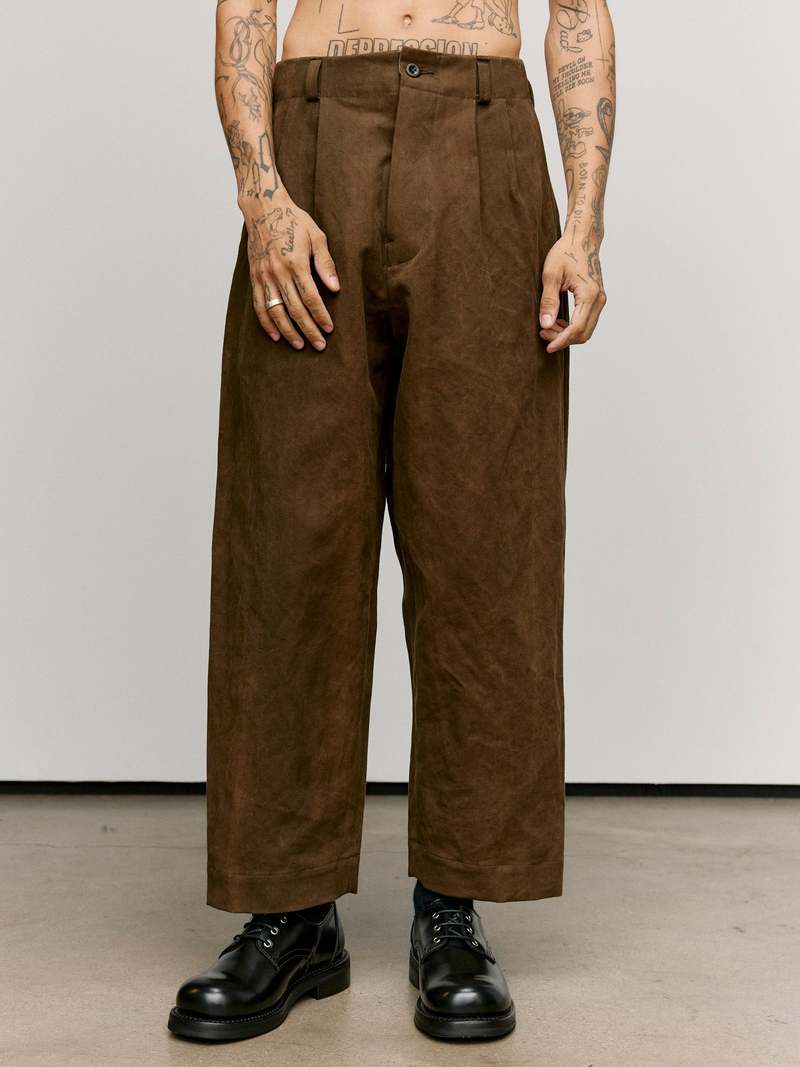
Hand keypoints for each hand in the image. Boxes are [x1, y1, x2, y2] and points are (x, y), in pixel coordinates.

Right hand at [240, 191, 339, 349]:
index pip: (311, 298)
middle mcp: (278, 272)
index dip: (320, 316)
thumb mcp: (317, 236)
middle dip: (308, 330)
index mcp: (296, 263)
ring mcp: (264, 276)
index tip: (329, 329)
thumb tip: (335, 288)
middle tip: (319, 345)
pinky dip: (267, 323)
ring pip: (276, 312)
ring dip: (288, 331)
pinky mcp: (254, 277)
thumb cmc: (294, 220)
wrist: (263, 208)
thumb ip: (326, 263)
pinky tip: (276, 335)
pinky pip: (259, 305)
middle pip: (295, 310)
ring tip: (300, 345)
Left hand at [538, 234, 606, 353]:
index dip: (561, 340)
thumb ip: (549, 301)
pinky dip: (572, 327)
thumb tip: (545, 325)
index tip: (547, 347)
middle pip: (583, 334)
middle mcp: (599, 300)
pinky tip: (557, 321)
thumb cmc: (565, 252)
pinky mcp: (597, 300)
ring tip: (547, 327)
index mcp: (589, 295)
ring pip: (586, 330)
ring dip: (567, 334)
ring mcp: (600, 300)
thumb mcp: (551, 275)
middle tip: (543, 333)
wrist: (582, 239)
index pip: (576, 329)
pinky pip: (586, 321)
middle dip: (562, 339)